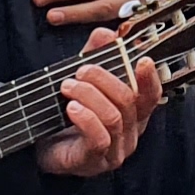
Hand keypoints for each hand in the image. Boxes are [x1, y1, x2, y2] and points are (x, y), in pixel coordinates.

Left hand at [30, 27, 163, 177]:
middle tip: (80, 70)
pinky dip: (86, 118)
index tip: (142, 60)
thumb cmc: (68, 115)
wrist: (43, 147)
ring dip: (89, 96)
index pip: (151, 95)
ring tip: (67, 87)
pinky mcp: (96, 162)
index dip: (149, 78)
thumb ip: (95, 56)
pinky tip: (71, 108)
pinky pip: (99, 138)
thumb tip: (105, 33)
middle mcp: (131, 132)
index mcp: (133, 112)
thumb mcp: (83, 80)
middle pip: (128, 101)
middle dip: (103, 79)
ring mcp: (116, 150)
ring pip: (114, 117)